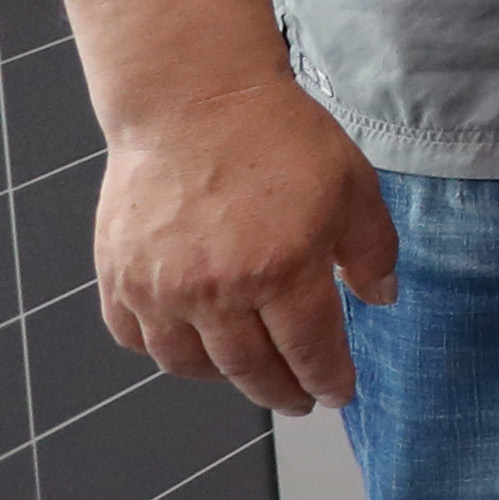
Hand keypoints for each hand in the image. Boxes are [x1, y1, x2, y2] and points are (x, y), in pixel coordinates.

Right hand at [94, 78, 392, 416]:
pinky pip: (136, 338)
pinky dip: (165, 352)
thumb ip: (372, 251)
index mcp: (280, 271)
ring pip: (189, 365)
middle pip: (250, 369)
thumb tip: (381, 299)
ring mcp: (159, 288)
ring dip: (224, 379)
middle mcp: (215, 291)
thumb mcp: (354, 188)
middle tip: (299, 398)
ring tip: (249, 374)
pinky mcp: (118, 276)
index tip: (338, 393)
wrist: (193, 101)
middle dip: (281, 391)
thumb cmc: (278, 138)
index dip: (328, 379)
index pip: (309, 351)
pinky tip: (191, 347)